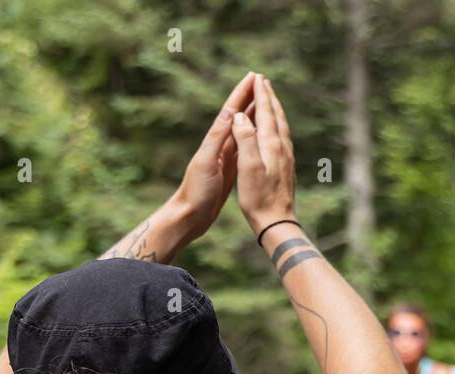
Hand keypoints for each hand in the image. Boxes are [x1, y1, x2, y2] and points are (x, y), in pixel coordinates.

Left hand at [171, 72, 256, 239]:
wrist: (190, 216)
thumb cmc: (196, 191)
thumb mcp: (206, 161)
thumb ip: (217, 137)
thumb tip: (230, 111)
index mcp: (215, 141)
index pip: (231, 110)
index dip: (242, 92)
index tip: (254, 76)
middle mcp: (220, 146)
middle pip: (238, 116)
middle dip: (249, 98)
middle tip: (263, 81)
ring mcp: (225, 158)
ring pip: (243, 130)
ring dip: (253, 115)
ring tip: (264, 102)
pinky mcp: (230, 170)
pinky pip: (244, 148)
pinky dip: (253, 138)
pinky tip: (259, 135)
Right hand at [231, 75, 296, 235]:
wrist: (277, 223)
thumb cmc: (259, 198)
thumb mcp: (248, 167)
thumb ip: (246, 139)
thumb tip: (241, 115)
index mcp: (272, 145)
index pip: (266, 112)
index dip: (261, 94)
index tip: (257, 77)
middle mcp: (282, 148)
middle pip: (277, 116)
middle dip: (270, 97)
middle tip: (265, 82)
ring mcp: (287, 159)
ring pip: (282, 127)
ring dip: (276, 111)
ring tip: (271, 101)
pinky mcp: (287, 169)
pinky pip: (283, 140)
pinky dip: (278, 127)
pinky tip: (277, 133)